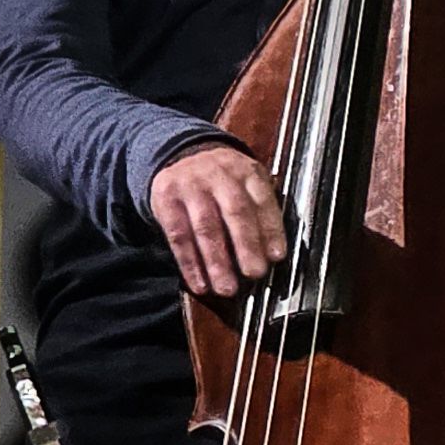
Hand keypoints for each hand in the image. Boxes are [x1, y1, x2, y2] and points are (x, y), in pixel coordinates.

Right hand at [148, 143, 287, 298]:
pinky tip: (199, 283)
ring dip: (217, 262)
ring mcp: (191, 186)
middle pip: (235, 212)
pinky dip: (190, 263)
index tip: (277, 256)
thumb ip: (261, 211)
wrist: (182, 157)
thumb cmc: (224, 182)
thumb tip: (274, 254)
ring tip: (227, 288)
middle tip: (254, 273)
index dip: (271, 229)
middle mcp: (220, 175)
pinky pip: (179, 236)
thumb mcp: (247, 183)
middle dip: (246, 246)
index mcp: (247, 172)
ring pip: (206, 227)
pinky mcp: (167, 199)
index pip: (262, 200)